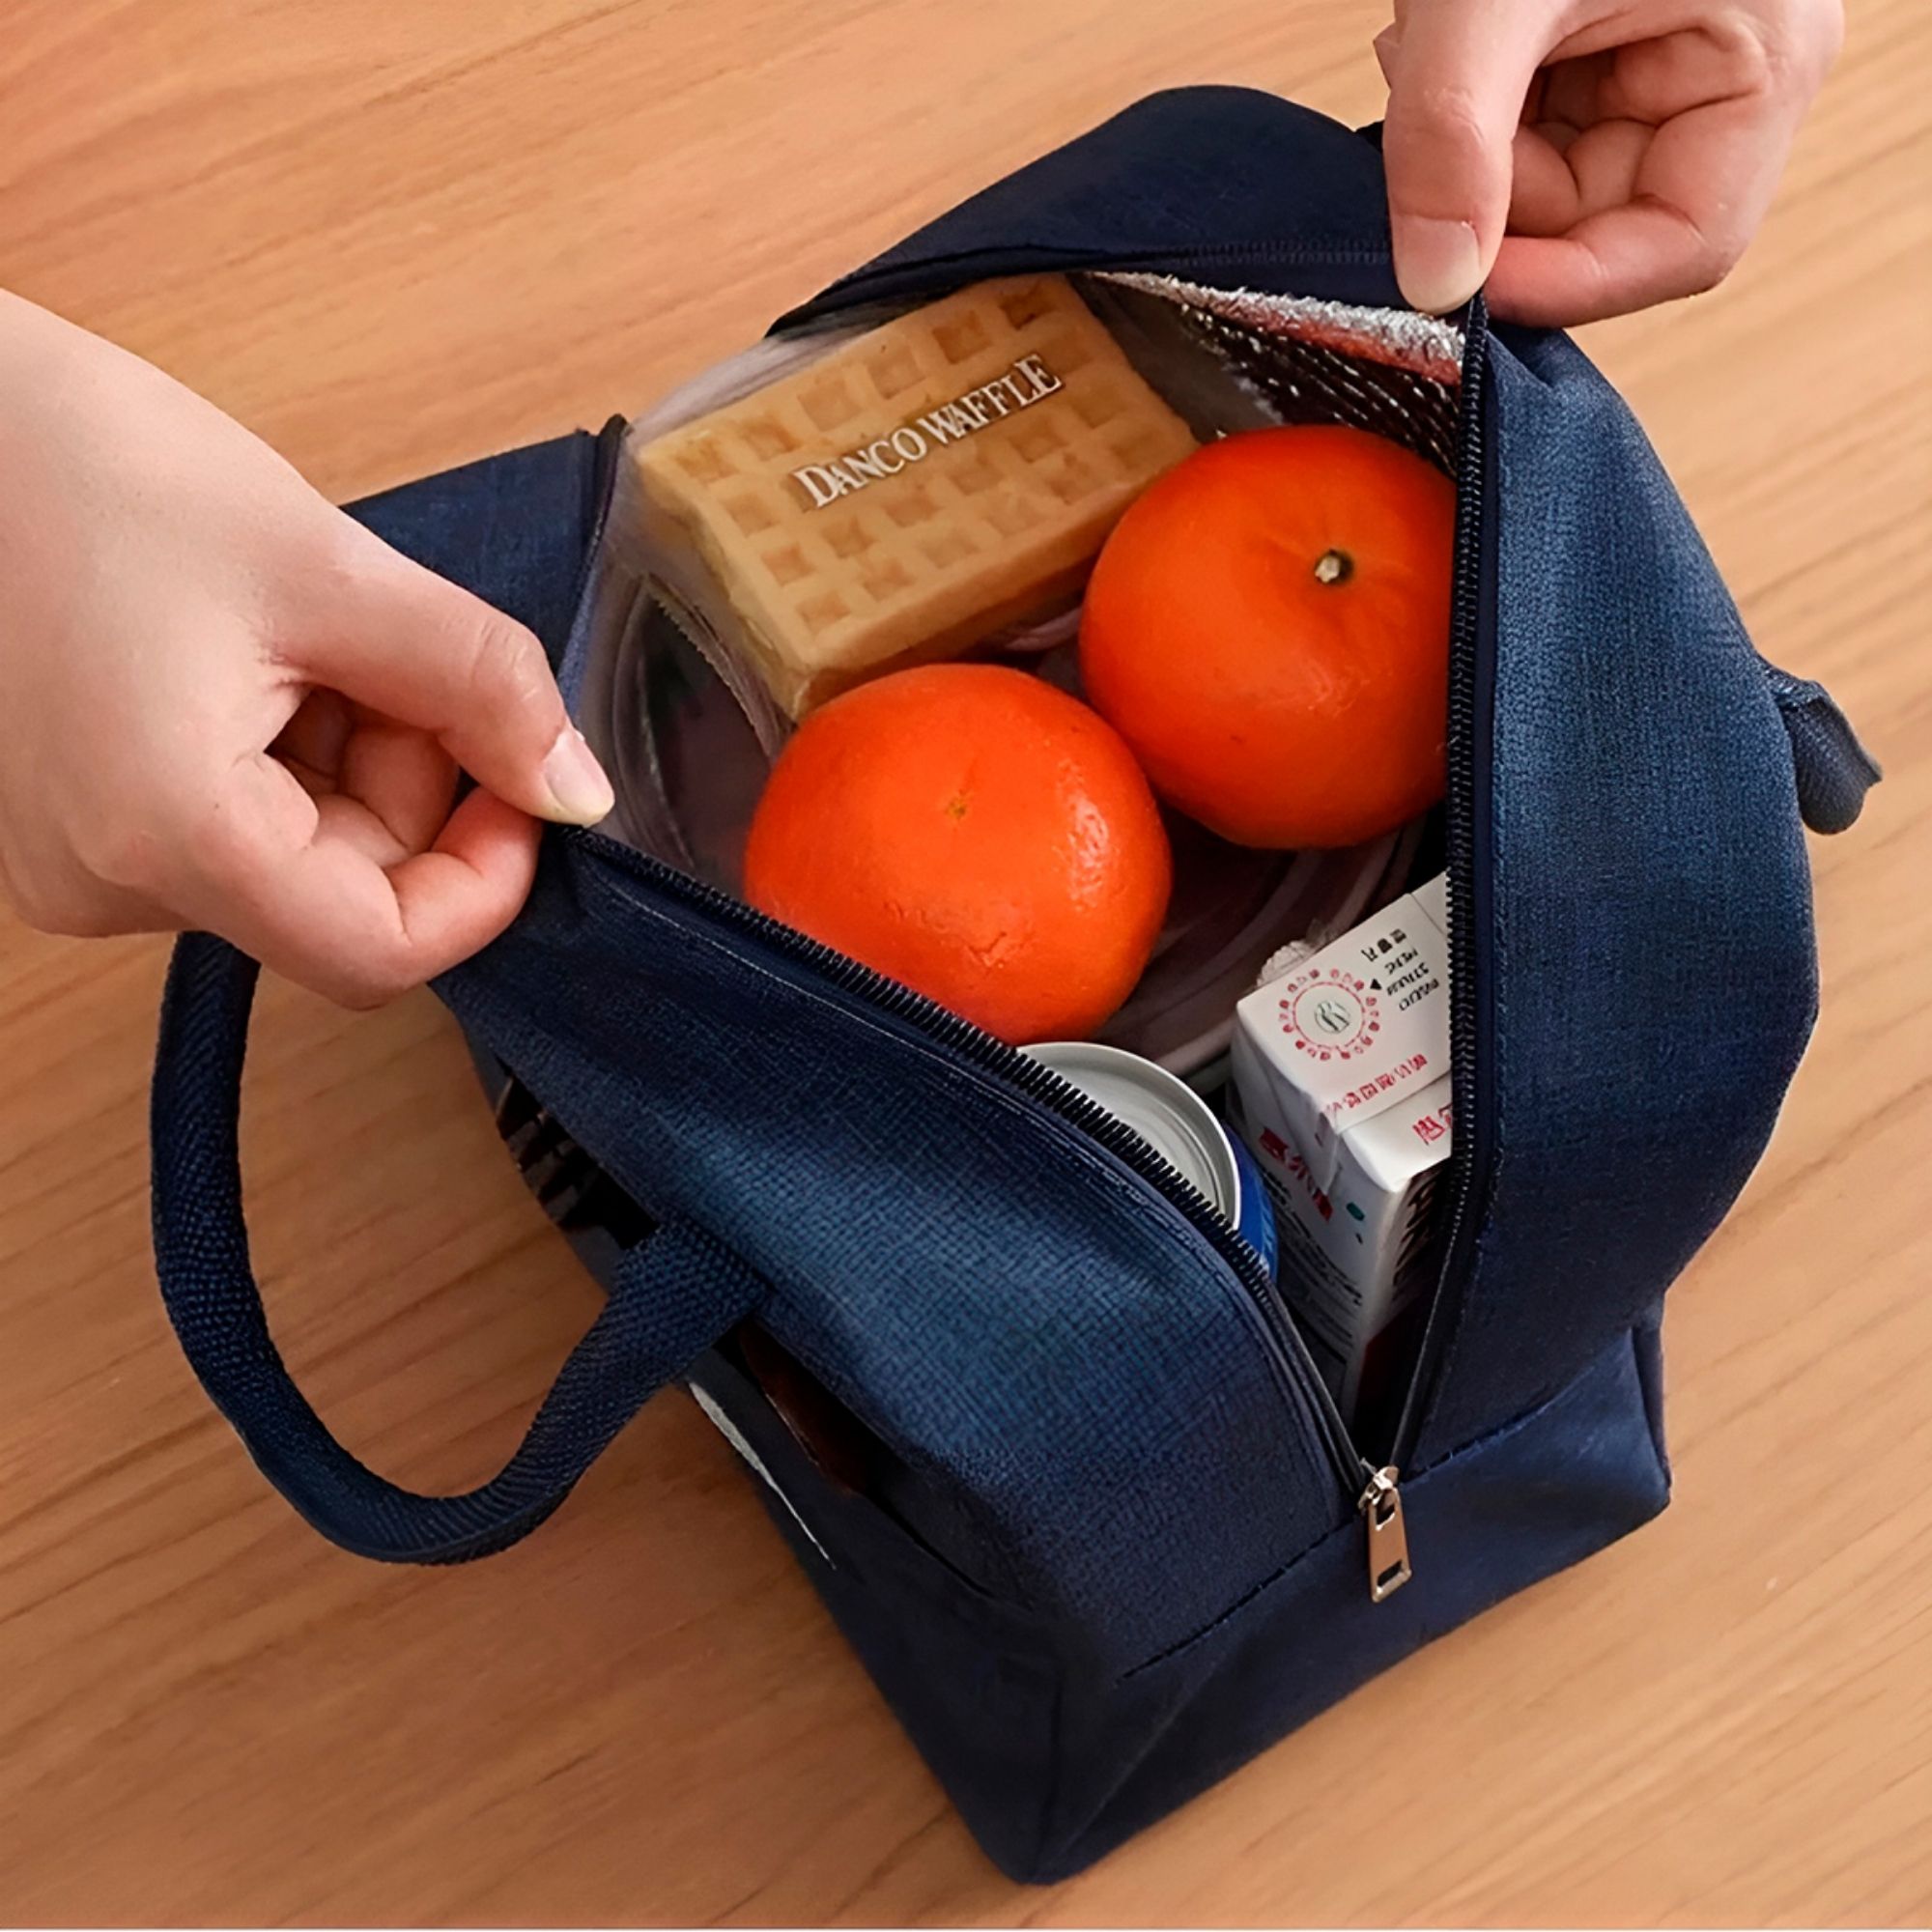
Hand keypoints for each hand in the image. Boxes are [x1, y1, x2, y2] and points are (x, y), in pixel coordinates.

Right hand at [0, 293, 612, 1005]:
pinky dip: (287, 749)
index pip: (381, 954)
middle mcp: (109, 884)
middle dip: (412, 780)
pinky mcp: (75, 828)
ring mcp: (82, 863)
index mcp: (166, 834)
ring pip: (300, 858)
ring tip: (300, 628)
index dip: (483, 880)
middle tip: (392, 648)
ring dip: (353, 753)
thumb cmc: (87, 465)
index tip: (521, 779)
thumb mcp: (330, 569)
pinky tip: (250, 650)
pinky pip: (235, 826)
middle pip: (347, 896)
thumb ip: (480, 687)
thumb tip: (577, 792)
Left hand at [1377, 0, 1842, 324]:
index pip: (1680, 246)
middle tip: (1423, 113)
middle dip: (1495, 191)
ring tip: (1430, 41)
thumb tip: (1430, 284)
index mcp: (1762, 64)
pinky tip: (1433, 37)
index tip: (1456, 277)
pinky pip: (1523, 128)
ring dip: (1467, 144)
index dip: (1566, 281)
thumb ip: (1454, 140)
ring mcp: (1660, 62)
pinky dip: (1463, 105)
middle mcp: (1725, 77)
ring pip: (1545, 184)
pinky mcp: (1597, 47)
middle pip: (1599, 223)